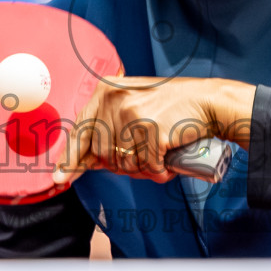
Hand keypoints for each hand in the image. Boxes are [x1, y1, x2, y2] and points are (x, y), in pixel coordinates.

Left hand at [53, 76, 255, 182]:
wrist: (209, 102)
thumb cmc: (173, 106)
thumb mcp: (134, 105)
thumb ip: (110, 125)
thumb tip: (87, 161)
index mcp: (106, 91)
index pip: (81, 130)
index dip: (71, 158)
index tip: (60, 178)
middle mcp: (114, 101)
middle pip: (103, 153)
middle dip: (123, 164)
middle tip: (145, 157)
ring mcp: (132, 115)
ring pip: (124, 164)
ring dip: (143, 169)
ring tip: (159, 156)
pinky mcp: (151, 130)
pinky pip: (147, 166)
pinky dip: (160, 171)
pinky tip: (168, 163)